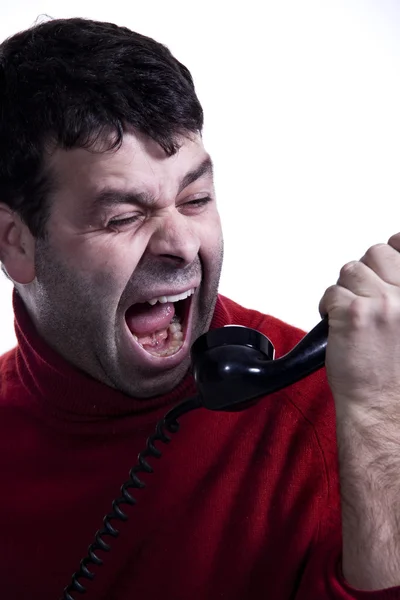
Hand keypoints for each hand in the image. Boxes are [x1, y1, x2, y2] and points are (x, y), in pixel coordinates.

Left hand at [319, 234, 399, 589]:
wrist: (385, 410)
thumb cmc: (397, 376)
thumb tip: (391, 259)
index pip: (399, 246)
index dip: (390, 254)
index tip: (384, 264)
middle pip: (374, 254)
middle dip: (363, 276)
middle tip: (363, 303)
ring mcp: (384, 303)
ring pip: (349, 271)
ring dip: (345, 293)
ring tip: (352, 319)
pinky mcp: (354, 314)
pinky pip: (331, 294)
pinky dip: (327, 309)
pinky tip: (338, 328)